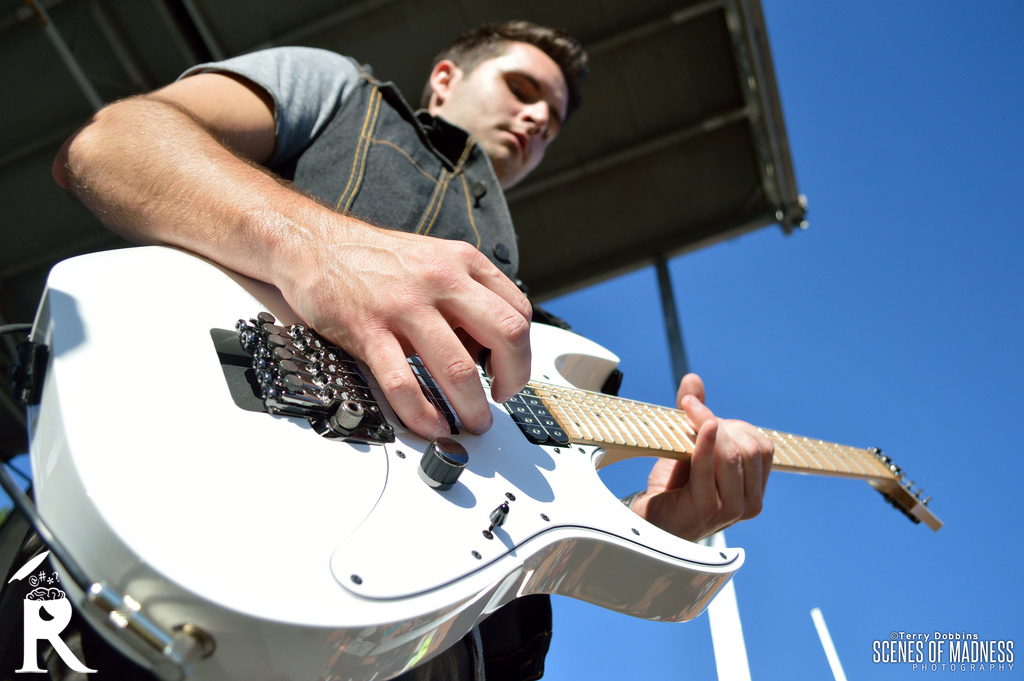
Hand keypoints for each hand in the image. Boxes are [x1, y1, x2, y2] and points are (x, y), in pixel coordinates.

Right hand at [275, 222, 532, 440]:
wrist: (313, 244)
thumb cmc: (375, 259)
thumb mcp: (435, 259)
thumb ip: (467, 295)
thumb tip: (490, 347)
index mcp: (463, 262)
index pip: (518, 312)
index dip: (522, 351)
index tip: (510, 372)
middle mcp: (441, 280)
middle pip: (506, 334)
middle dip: (512, 378)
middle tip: (501, 398)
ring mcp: (404, 306)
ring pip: (458, 368)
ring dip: (471, 407)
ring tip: (471, 422)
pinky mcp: (368, 330)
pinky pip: (403, 383)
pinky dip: (422, 413)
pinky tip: (430, 424)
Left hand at [630, 374, 773, 540]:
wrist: (652, 519)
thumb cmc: (675, 486)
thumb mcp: (691, 445)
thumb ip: (697, 415)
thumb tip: (692, 379)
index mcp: (755, 488)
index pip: (762, 446)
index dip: (736, 425)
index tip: (704, 413)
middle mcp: (750, 502)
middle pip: (748, 448)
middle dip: (720, 422)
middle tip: (690, 410)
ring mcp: (732, 509)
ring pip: (732, 455)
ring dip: (708, 426)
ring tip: (687, 414)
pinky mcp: (709, 509)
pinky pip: (709, 467)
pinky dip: (705, 442)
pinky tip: (701, 426)